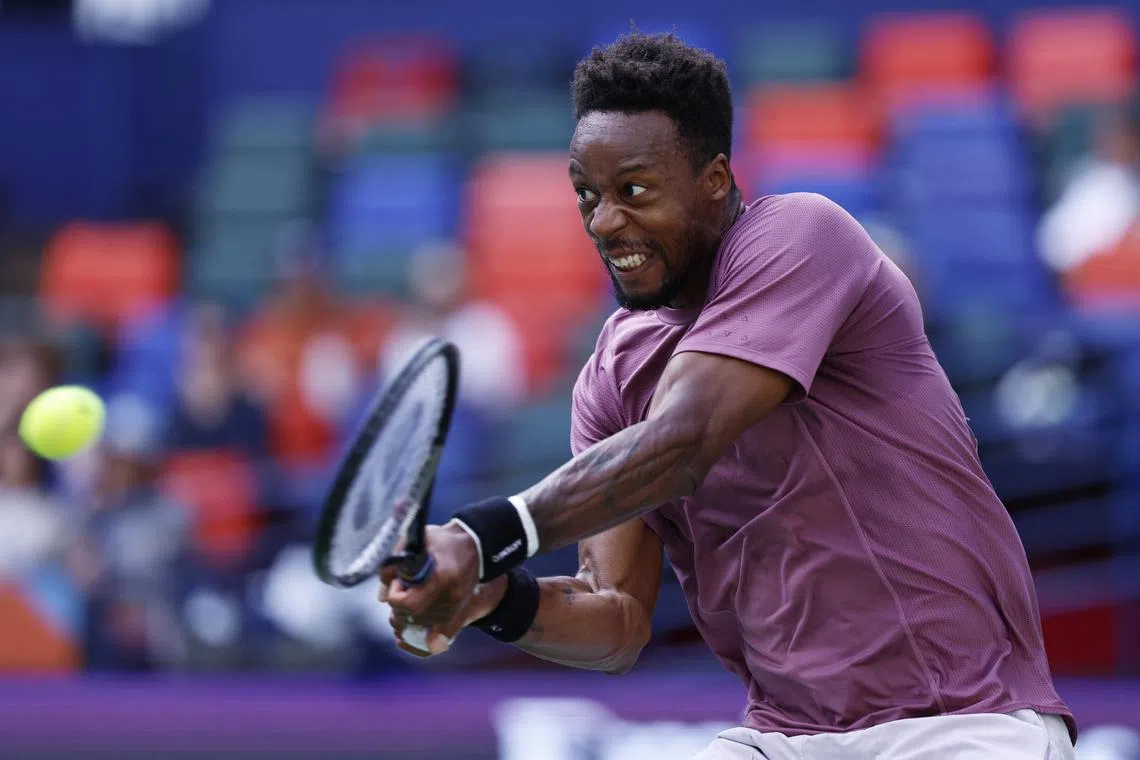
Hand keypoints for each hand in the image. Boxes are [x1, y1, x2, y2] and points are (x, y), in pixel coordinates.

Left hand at [378, 522, 495, 655]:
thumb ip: (396, 564)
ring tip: (405, 605)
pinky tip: (407, 635)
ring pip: (421, 632)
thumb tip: (382, 596)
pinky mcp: (458, 618)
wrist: (476, 547)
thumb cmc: (444, 542)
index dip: (396, 595)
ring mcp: (456, 611)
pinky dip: (419, 644)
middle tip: (400, 592)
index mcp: (443, 578)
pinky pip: (435, 643)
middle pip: (413, 619)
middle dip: (398, 609)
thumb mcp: (418, 542)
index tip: (398, 581)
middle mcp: (451, 599)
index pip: (409, 604)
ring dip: (406, 622)